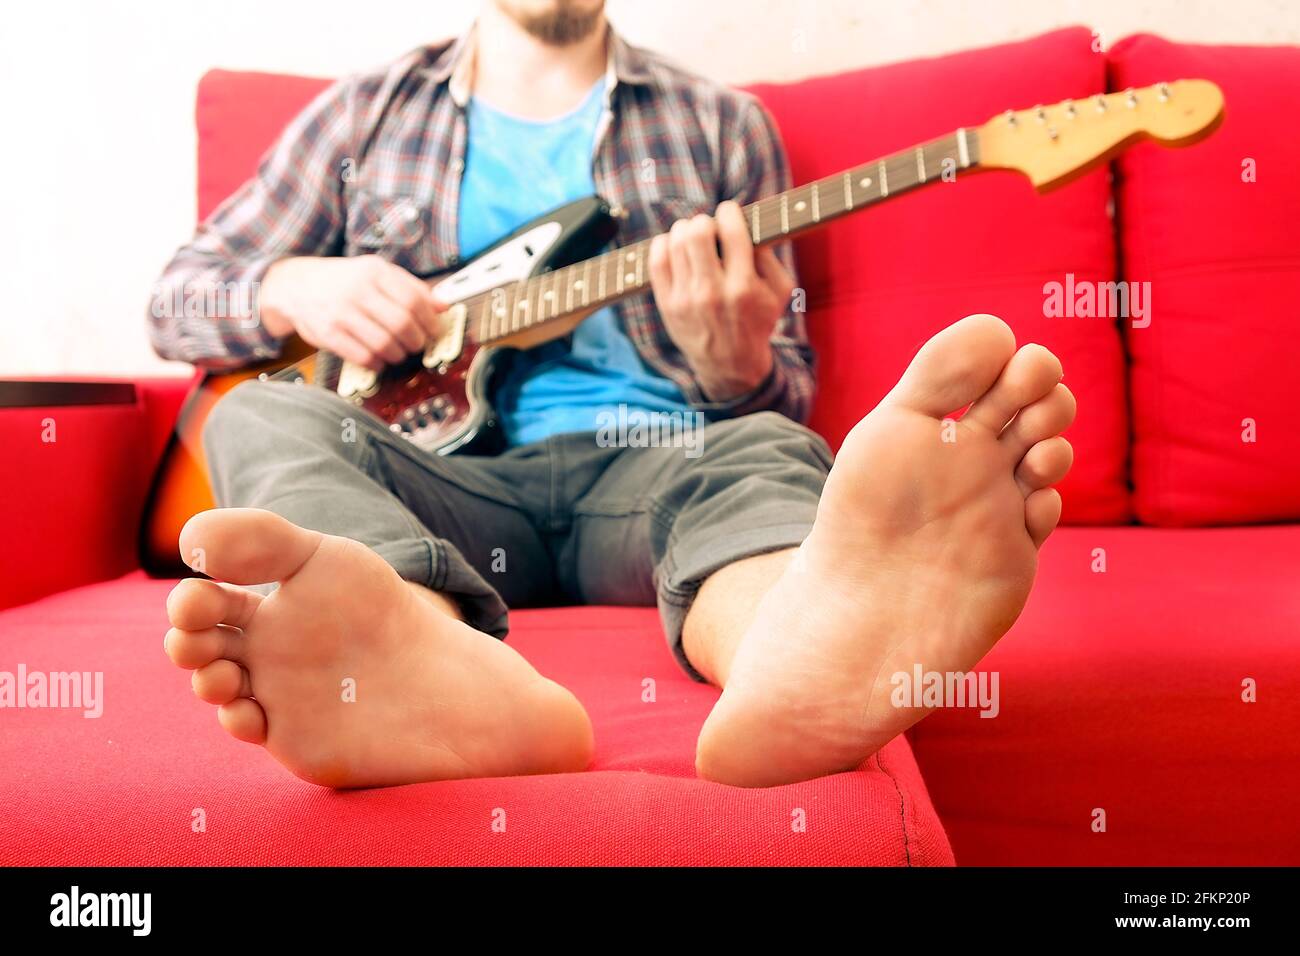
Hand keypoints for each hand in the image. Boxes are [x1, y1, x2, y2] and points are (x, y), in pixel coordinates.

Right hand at [258, 255, 445, 368]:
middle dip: (417, 340)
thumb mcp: (376, 272)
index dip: (430, 320)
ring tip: (398, 351)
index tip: (434, 330)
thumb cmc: (342, 281)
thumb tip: (443, 305)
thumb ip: (410, 287)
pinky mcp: (328, 334)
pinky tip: (379, 359)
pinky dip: (377, 363)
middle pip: (403, 324)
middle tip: (417, 344)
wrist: (294, 285)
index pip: (414, 299)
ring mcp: (341, 312)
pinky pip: (363, 357)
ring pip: (385, 343)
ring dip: (398, 354)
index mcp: (374, 271)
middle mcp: (357, 290)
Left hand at [648, 200, 794, 400]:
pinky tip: (674, 246)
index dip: (729, 212)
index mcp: (744, 287)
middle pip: (697, 233)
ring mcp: (686, 299)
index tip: (729, 212)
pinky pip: (656, 261)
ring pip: (675, 242)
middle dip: (704, 221)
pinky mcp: (667, 304)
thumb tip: (746, 225)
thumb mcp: (779, 292)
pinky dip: (663, 244)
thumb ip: (769, 257)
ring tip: (692, 236)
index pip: (731, 232)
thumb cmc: (757, 322)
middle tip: (709, 227)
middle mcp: (713, 292)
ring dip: (684, 230)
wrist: (731, 365)